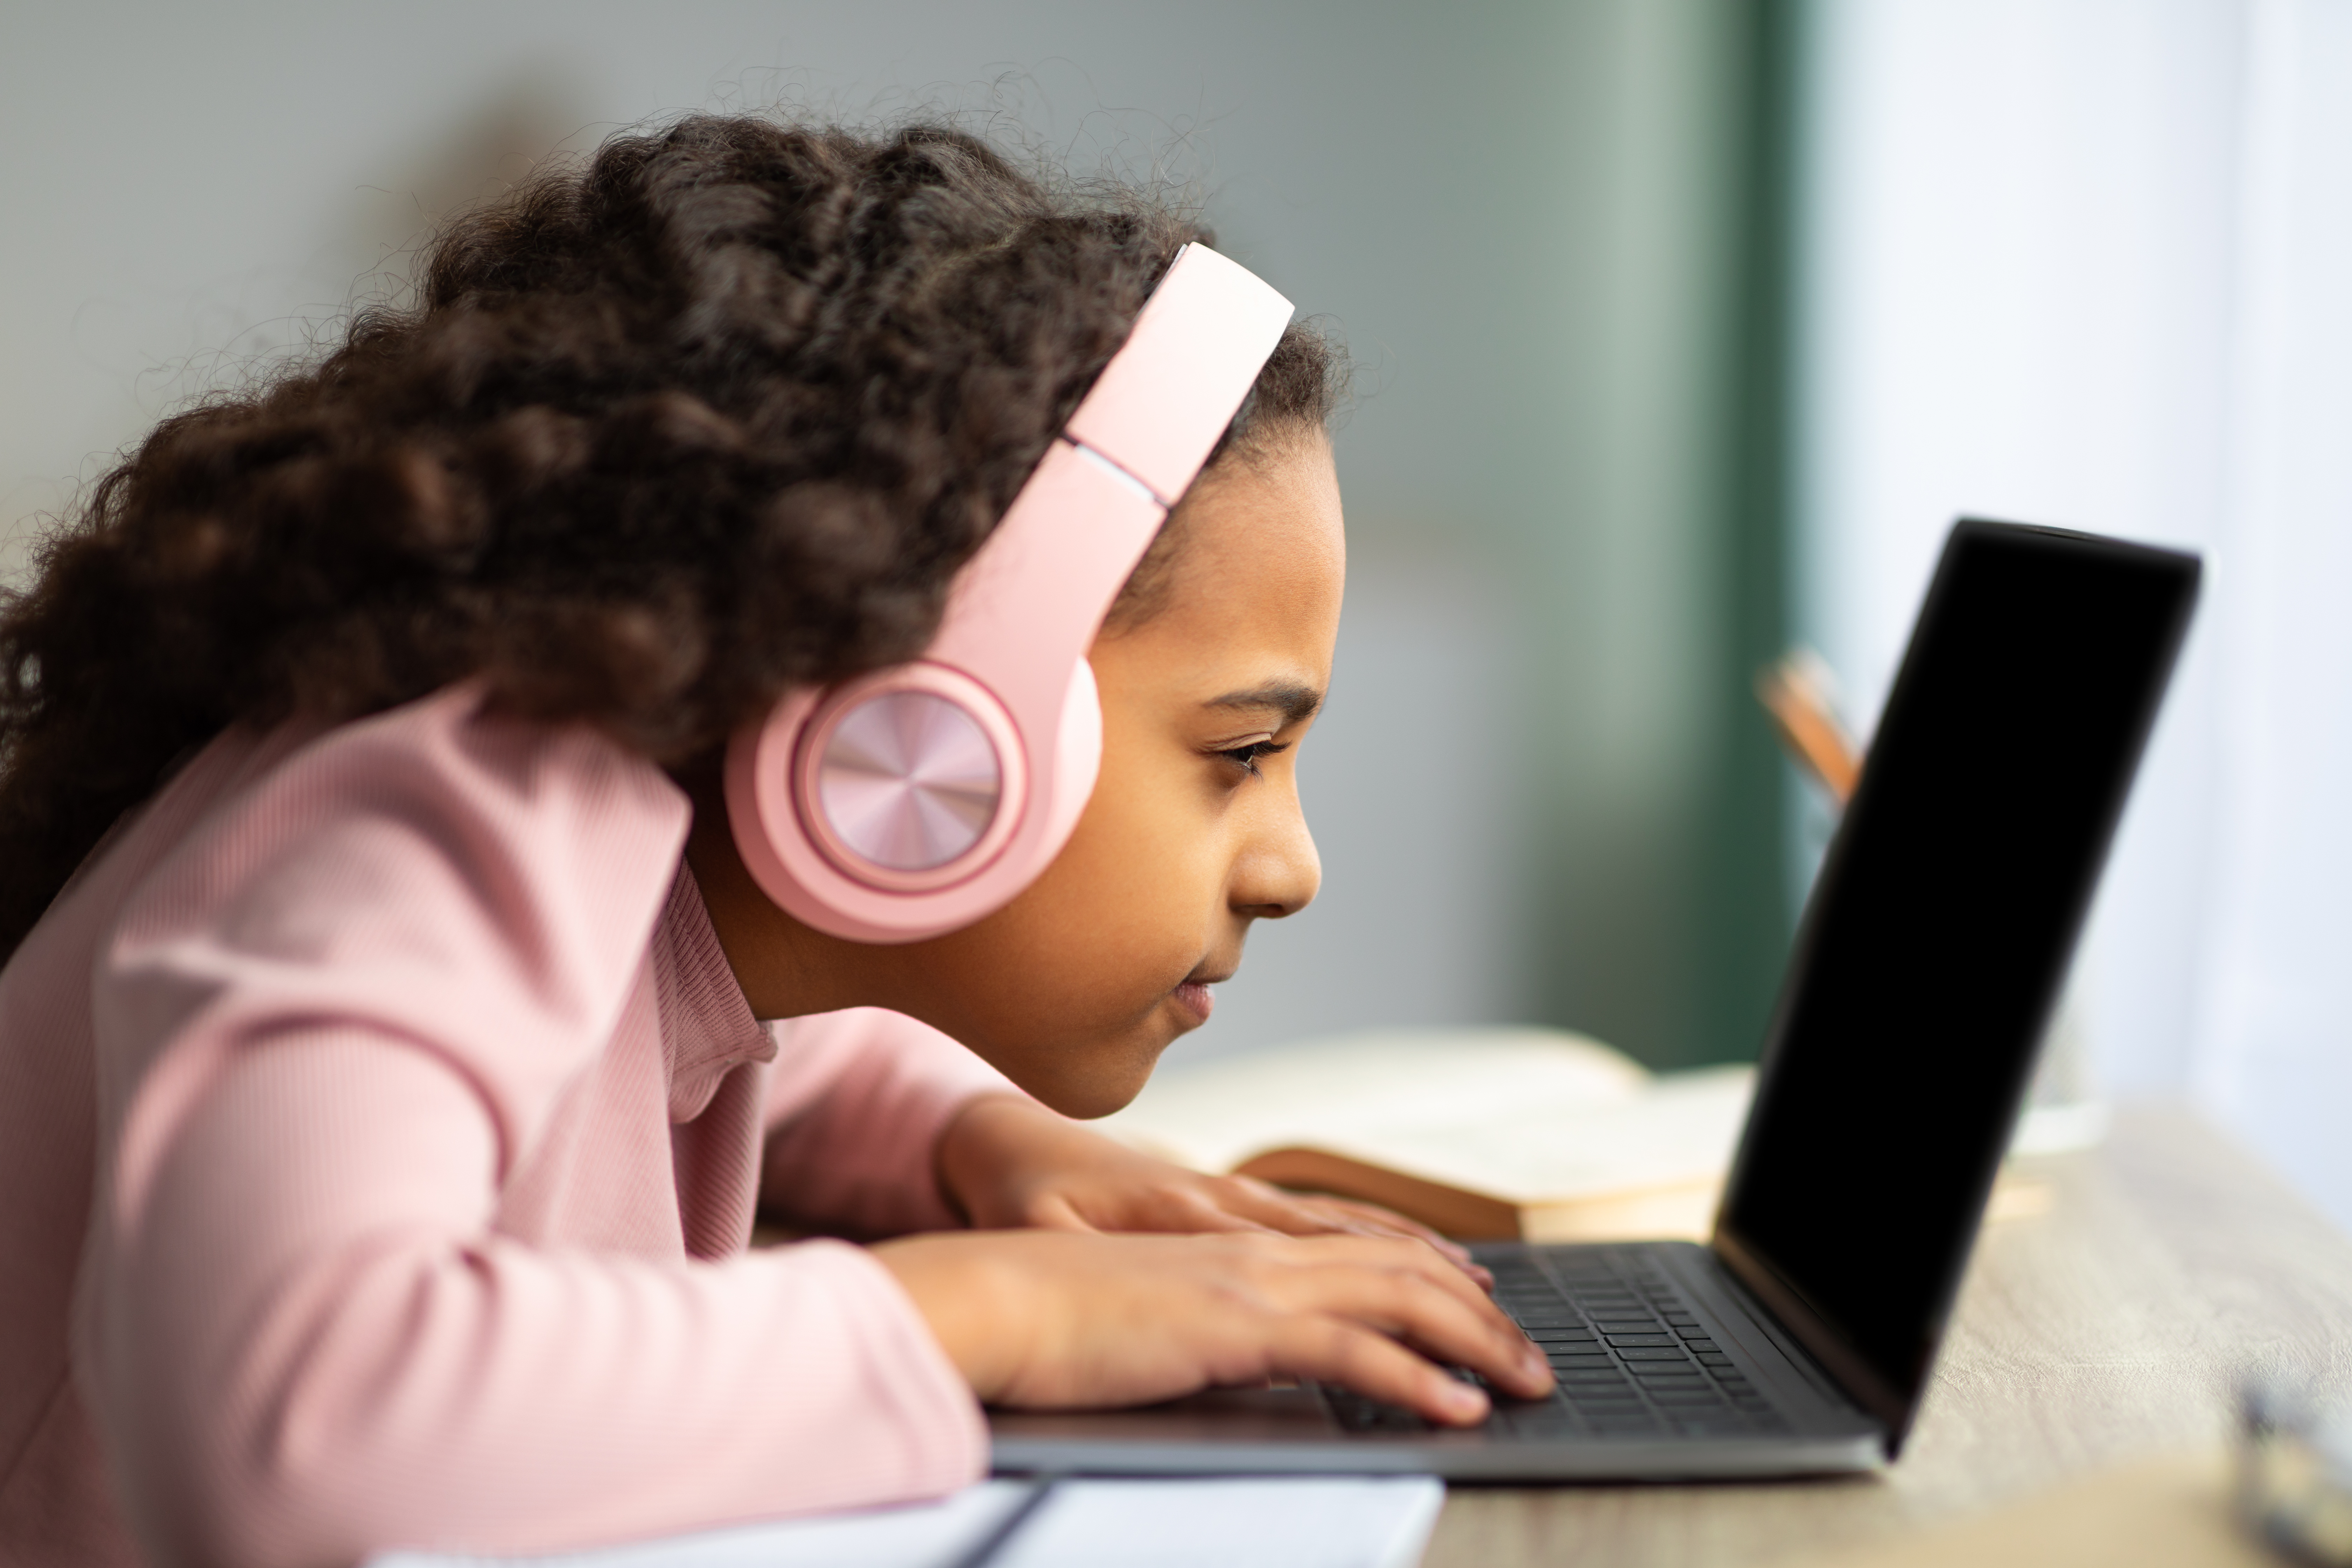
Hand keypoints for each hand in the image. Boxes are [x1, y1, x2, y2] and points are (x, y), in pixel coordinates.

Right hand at [872, 1228, 1552, 1423]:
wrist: (991, 1291)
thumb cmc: (1051, 1309)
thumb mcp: (1149, 1309)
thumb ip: (1205, 1320)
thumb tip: (1244, 1347)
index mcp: (1237, 1245)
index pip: (1361, 1251)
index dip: (1432, 1274)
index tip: (1484, 1310)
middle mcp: (1258, 1252)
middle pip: (1400, 1271)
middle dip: (1478, 1315)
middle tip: (1533, 1360)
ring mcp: (1251, 1283)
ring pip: (1395, 1300)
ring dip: (1473, 1342)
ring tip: (1526, 1382)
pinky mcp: (1235, 1325)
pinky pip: (1349, 1352)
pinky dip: (1413, 1378)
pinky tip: (1456, 1406)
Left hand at [935, 1095, 1486, 1282]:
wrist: (1000, 1138)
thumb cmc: (1017, 1196)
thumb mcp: (1037, 1233)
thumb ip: (1083, 1259)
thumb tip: (1119, 1281)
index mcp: (1187, 1212)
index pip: (1303, 1260)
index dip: (1373, 1300)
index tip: (1435, 1341)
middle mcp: (1227, 1200)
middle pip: (1352, 1244)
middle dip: (1432, 1289)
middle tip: (1499, 1329)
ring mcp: (1235, 1197)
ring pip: (1349, 1227)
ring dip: (1420, 1260)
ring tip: (1485, 1291)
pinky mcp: (1230, 1200)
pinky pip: (1323, 1220)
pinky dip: (1380, 1239)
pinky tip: (1419, 1258)